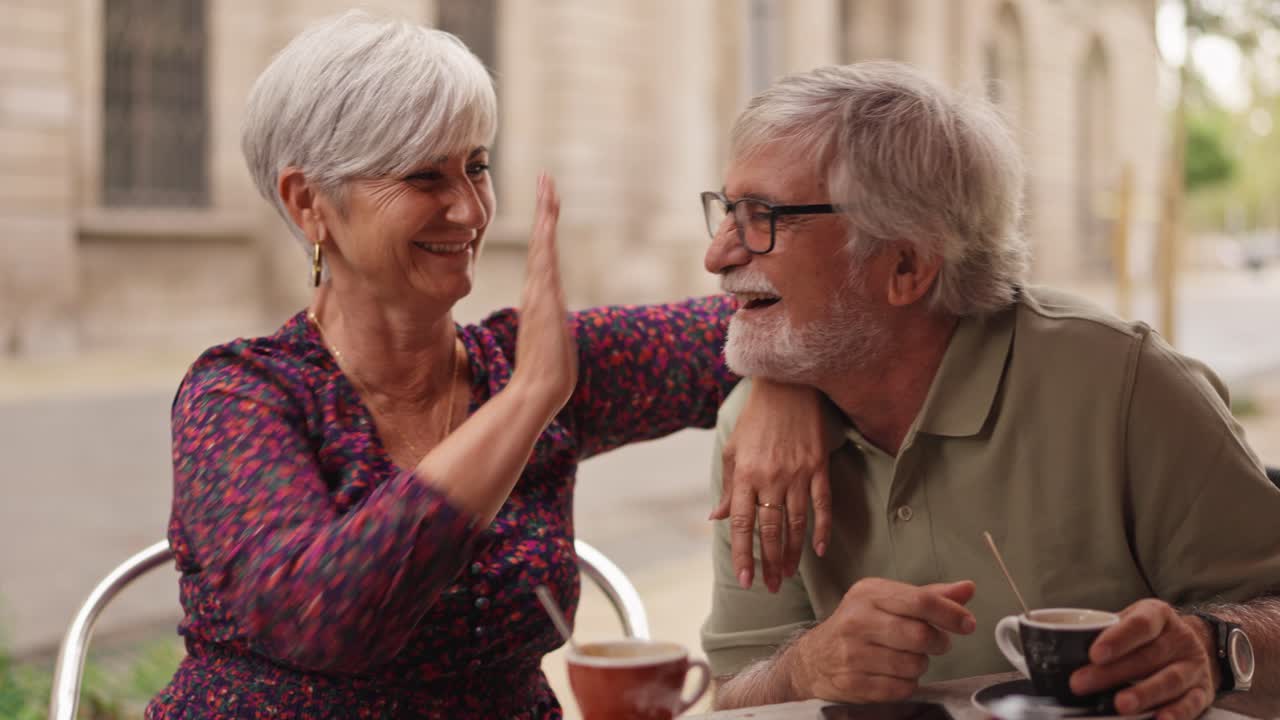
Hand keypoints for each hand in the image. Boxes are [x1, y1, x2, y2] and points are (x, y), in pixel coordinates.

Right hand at [513, 174, 576, 411]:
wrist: (538, 389)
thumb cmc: (543, 374)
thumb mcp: (551, 345)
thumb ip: (550, 332)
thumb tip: (550, 331)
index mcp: (542, 297)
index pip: (544, 254)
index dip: (546, 228)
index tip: (549, 201)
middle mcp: (539, 289)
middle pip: (542, 241)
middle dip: (545, 210)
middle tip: (547, 178)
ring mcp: (540, 292)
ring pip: (543, 244)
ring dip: (545, 214)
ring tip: (548, 186)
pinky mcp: (542, 297)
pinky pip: (544, 259)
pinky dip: (544, 237)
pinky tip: (547, 219)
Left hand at [710, 380, 830, 592]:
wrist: (785, 385)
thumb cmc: (754, 418)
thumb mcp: (732, 450)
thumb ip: (727, 487)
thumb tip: (717, 518)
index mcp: (745, 475)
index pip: (742, 525)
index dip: (744, 555)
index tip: (746, 580)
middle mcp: (770, 478)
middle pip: (770, 531)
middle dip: (770, 563)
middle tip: (771, 587)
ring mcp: (797, 473)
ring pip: (796, 523)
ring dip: (793, 553)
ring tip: (790, 574)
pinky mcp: (818, 466)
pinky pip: (822, 504)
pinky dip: (822, 528)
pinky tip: (819, 550)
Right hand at [786, 578, 976, 702]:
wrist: (814, 658)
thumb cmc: (859, 625)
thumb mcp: (887, 601)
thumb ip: (928, 596)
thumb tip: (967, 589)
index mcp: (868, 593)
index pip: (920, 600)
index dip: (951, 613)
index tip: (967, 624)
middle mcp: (857, 620)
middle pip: (920, 635)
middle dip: (937, 642)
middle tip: (936, 642)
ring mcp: (852, 652)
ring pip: (913, 664)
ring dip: (919, 664)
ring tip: (906, 657)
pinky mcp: (853, 681)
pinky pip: (901, 688)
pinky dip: (907, 684)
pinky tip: (894, 674)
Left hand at [1071, 599, 1215, 719]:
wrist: (1194, 643)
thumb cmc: (1148, 635)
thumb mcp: (1129, 622)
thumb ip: (1103, 632)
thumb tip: (1060, 650)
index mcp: (1158, 615)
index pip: (1139, 624)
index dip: (1117, 639)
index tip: (1094, 653)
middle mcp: (1179, 638)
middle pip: (1147, 656)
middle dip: (1113, 673)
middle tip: (1082, 683)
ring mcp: (1194, 665)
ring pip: (1169, 680)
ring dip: (1143, 695)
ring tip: (1119, 705)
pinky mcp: (1204, 691)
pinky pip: (1191, 704)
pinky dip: (1176, 713)